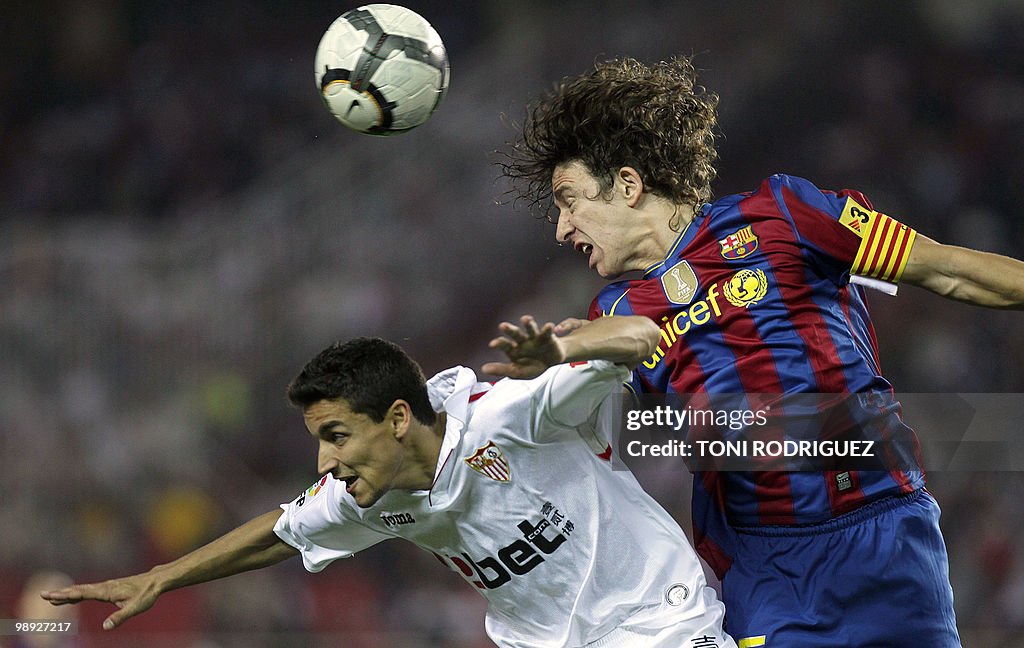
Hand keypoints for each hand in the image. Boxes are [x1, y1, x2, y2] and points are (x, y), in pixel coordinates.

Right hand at [41, 572, 161, 629]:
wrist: (155, 581)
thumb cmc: (146, 594)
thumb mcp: (135, 608)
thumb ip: (120, 617)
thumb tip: (105, 627)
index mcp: (106, 591)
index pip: (83, 593)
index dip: (66, 595)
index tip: (52, 596)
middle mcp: (103, 587)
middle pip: (78, 590)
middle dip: (60, 593)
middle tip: (43, 594)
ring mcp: (105, 587)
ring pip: (82, 590)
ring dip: (66, 593)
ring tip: (50, 597)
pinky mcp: (108, 588)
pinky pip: (89, 591)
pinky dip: (77, 594)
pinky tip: (72, 597)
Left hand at [482, 315, 565, 378]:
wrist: (551, 365)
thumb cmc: (531, 367)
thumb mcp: (517, 371)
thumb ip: (501, 370)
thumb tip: (483, 369)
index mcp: (513, 349)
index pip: (504, 345)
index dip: (499, 344)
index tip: (492, 344)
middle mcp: (522, 341)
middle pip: (515, 334)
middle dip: (510, 330)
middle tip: (502, 326)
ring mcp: (535, 338)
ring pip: (531, 329)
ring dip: (528, 324)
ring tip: (526, 319)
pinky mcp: (547, 338)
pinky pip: (547, 332)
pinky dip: (548, 329)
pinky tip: (549, 326)